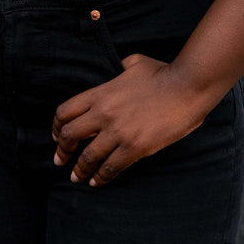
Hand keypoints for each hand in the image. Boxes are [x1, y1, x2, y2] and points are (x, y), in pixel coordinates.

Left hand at [51, 54, 210, 186]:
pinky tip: (97, 181)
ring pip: (88, 157)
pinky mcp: (135, 147)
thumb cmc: (163, 72)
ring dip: (79, 170)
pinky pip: (110, 168)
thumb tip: (118, 68)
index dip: (56, 126)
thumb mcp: (135, 62)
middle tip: (60, 160)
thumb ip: (120, 67)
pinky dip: (100, 177)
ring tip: (77, 177)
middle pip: (69, 135)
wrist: (186, 86)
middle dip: (62, 151)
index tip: (56, 136)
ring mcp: (118, 131)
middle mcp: (104, 113)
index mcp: (101, 92)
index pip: (65, 111)